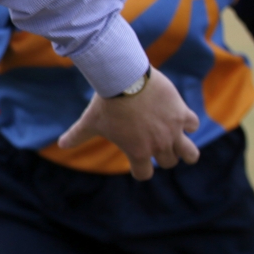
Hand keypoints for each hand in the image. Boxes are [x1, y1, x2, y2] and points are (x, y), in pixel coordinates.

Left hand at [58, 67, 199, 179]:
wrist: (123, 78)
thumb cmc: (106, 103)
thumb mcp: (90, 122)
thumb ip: (77, 136)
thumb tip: (60, 145)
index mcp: (137, 151)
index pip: (144, 174)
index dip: (140, 170)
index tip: (138, 163)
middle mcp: (158, 144)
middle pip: (168, 162)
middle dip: (162, 157)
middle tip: (155, 145)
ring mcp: (172, 130)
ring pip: (191, 154)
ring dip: (186, 152)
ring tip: (180, 146)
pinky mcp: (181, 113)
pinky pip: (193, 125)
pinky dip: (188, 123)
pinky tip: (178, 116)